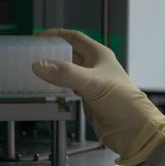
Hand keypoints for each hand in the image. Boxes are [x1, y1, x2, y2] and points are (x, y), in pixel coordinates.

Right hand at [31, 29, 164, 165]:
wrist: (133, 130)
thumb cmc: (122, 102)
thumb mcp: (92, 83)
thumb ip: (65, 73)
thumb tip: (39, 65)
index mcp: (99, 55)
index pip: (74, 38)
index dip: (56, 35)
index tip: (37, 37)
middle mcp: (95, 66)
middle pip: (69, 54)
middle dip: (51, 53)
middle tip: (31, 55)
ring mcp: (92, 83)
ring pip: (67, 71)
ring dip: (53, 70)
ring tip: (34, 70)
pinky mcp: (89, 98)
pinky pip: (69, 87)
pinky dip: (57, 85)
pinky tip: (47, 88)